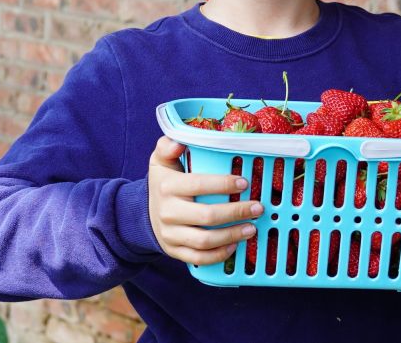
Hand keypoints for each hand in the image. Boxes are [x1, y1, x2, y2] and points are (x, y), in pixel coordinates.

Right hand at [147, 136, 261, 264]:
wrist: (142, 213)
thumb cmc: (162, 183)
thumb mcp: (160, 161)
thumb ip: (167, 146)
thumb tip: (179, 141)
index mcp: (167, 187)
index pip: (198, 185)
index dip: (223, 184)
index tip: (245, 183)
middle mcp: (168, 212)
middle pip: (207, 216)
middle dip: (236, 212)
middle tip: (257, 208)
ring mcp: (170, 234)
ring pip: (205, 240)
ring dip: (232, 235)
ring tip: (251, 228)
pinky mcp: (174, 251)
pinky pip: (198, 258)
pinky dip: (219, 254)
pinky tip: (235, 245)